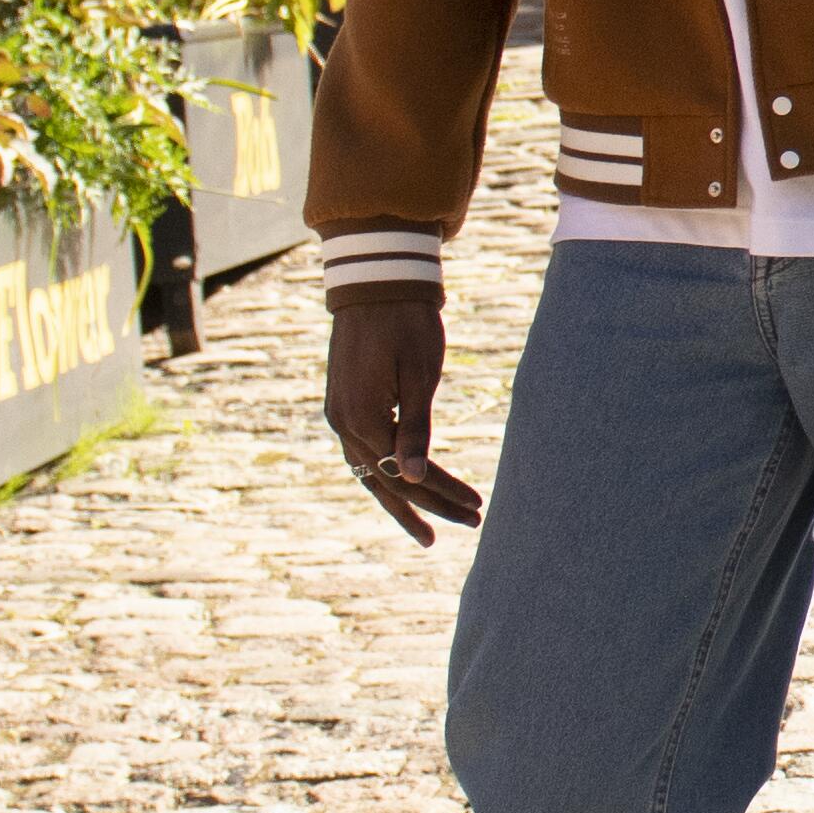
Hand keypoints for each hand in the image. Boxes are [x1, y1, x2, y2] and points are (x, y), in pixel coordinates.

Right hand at [324, 287, 476, 542]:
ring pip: (371, 473)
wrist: (377, 282)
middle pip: (388, 481)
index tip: (476, 509)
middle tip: (470, 523)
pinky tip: (404, 488)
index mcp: (363, 419)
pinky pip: (362, 454)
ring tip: (430, 530)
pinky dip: (385, 475)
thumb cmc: (407, 324)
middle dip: (431, 504)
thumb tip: (416, 477)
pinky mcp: (342, 405)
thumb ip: (416, 429)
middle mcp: (343, 423)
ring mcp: (338, 415)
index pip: (407, 474)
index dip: (443, 494)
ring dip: (404, 500)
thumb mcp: (420, 376)